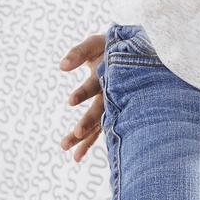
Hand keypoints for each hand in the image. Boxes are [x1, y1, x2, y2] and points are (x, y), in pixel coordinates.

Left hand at [58, 34, 105, 162]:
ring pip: (101, 122)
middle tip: (76, 134)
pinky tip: (77, 156)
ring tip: (68, 152)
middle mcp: (116, 92)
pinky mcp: (113, 111)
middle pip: (101, 108)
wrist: (137, 52)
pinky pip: (101, 128)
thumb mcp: (95, 43)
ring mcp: (116, 103)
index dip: (84, 91)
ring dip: (86, 138)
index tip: (70, 100)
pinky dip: (90, 141)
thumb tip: (61, 67)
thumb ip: (78, 53)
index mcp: (112, 74)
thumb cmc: (112, 46)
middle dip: (89, 121)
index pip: (96, 85)